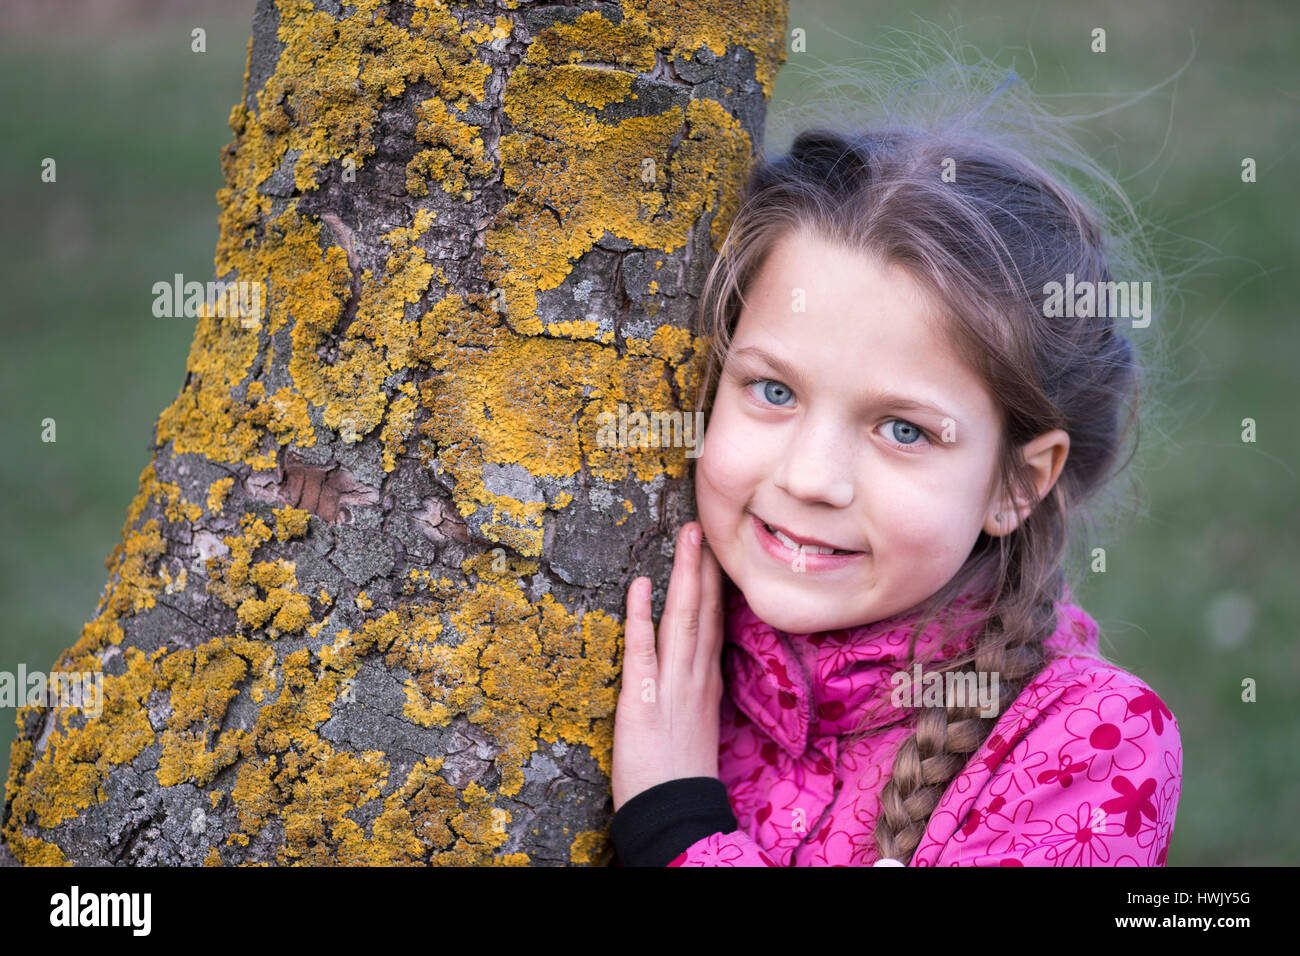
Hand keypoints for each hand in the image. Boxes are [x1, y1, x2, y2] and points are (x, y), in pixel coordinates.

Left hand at [612, 521, 724, 812]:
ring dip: (684, 575)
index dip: (715, 585)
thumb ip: (694, 691)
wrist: (677, 814)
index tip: (716, 551)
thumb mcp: (697, 725)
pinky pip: (642, 650)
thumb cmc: (681, 776)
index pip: (715, 622)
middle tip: (702, 525)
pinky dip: (640, 616)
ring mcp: (672, 686)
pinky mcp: (642, 701)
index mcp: (707, 682)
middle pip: (704, 611)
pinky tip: (639, 586)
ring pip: (683, 619)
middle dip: (704, 566)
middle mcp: (696, 677)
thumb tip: (692, 667)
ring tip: (687, 536)